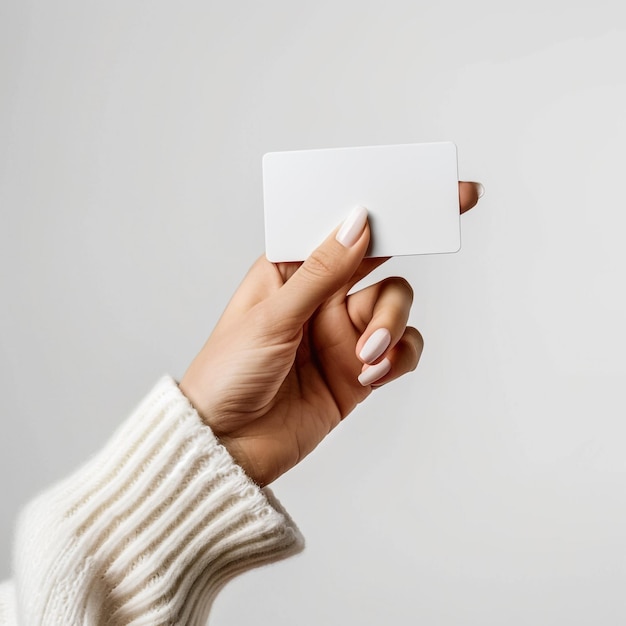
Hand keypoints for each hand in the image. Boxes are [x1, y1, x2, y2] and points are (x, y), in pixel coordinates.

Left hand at [180, 182, 481, 485]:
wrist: (227, 447)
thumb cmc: (227, 374)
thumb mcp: (271, 316)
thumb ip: (320, 272)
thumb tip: (358, 222)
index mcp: (290, 271)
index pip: (339, 227)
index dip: (378, 203)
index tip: (419, 183)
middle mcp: (321, 296)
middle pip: (380, 256)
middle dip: (415, 236)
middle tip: (451, 213)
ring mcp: (342, 333)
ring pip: (395, 303)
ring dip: (392, 323)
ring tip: (367, 355)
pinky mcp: (359, 371)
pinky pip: (400, 350)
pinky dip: (398, 357)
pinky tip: (372, 373)